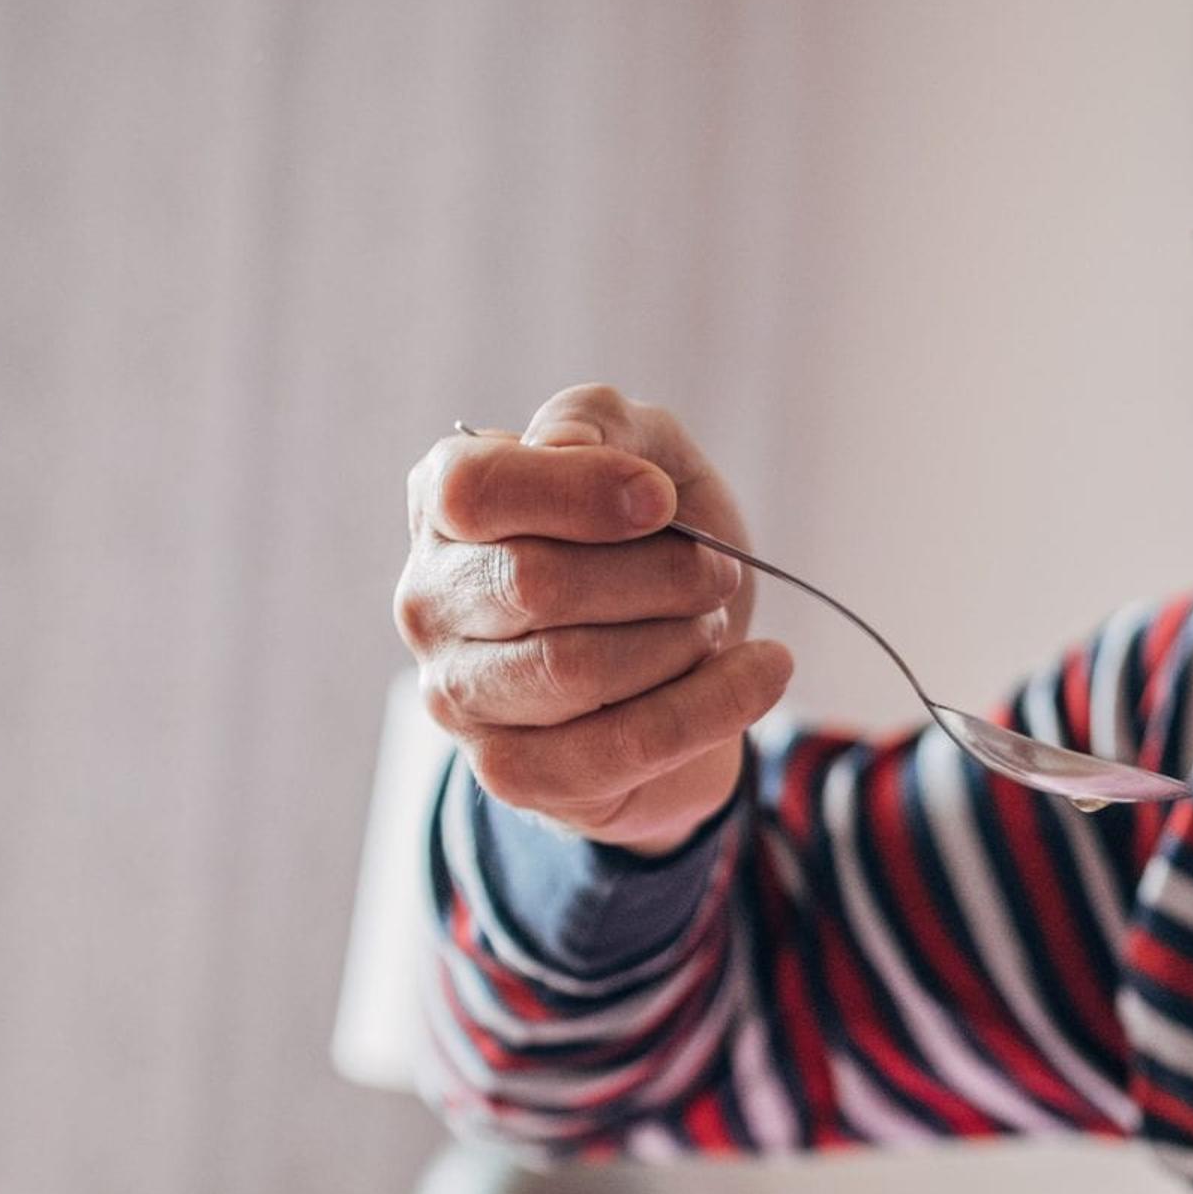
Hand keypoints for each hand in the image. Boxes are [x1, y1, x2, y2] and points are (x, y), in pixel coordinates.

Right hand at [398, 385, 791, 853]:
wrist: (681, 669)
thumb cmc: (647, 547)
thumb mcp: (645, 455)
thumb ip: (600, 421)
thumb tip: (559, 443)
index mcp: (443, 504)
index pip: (473, 491)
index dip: (578, 491)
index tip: (662, 499)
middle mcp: (429, 601)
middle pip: (535, 583)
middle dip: (657, 574)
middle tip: (716, 572)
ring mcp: (459, 696)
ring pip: (576, 669)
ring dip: (681, 639)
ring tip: (713, 623)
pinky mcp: (513, 772)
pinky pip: (624, 745)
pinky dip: (715, 704)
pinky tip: (763, 671)